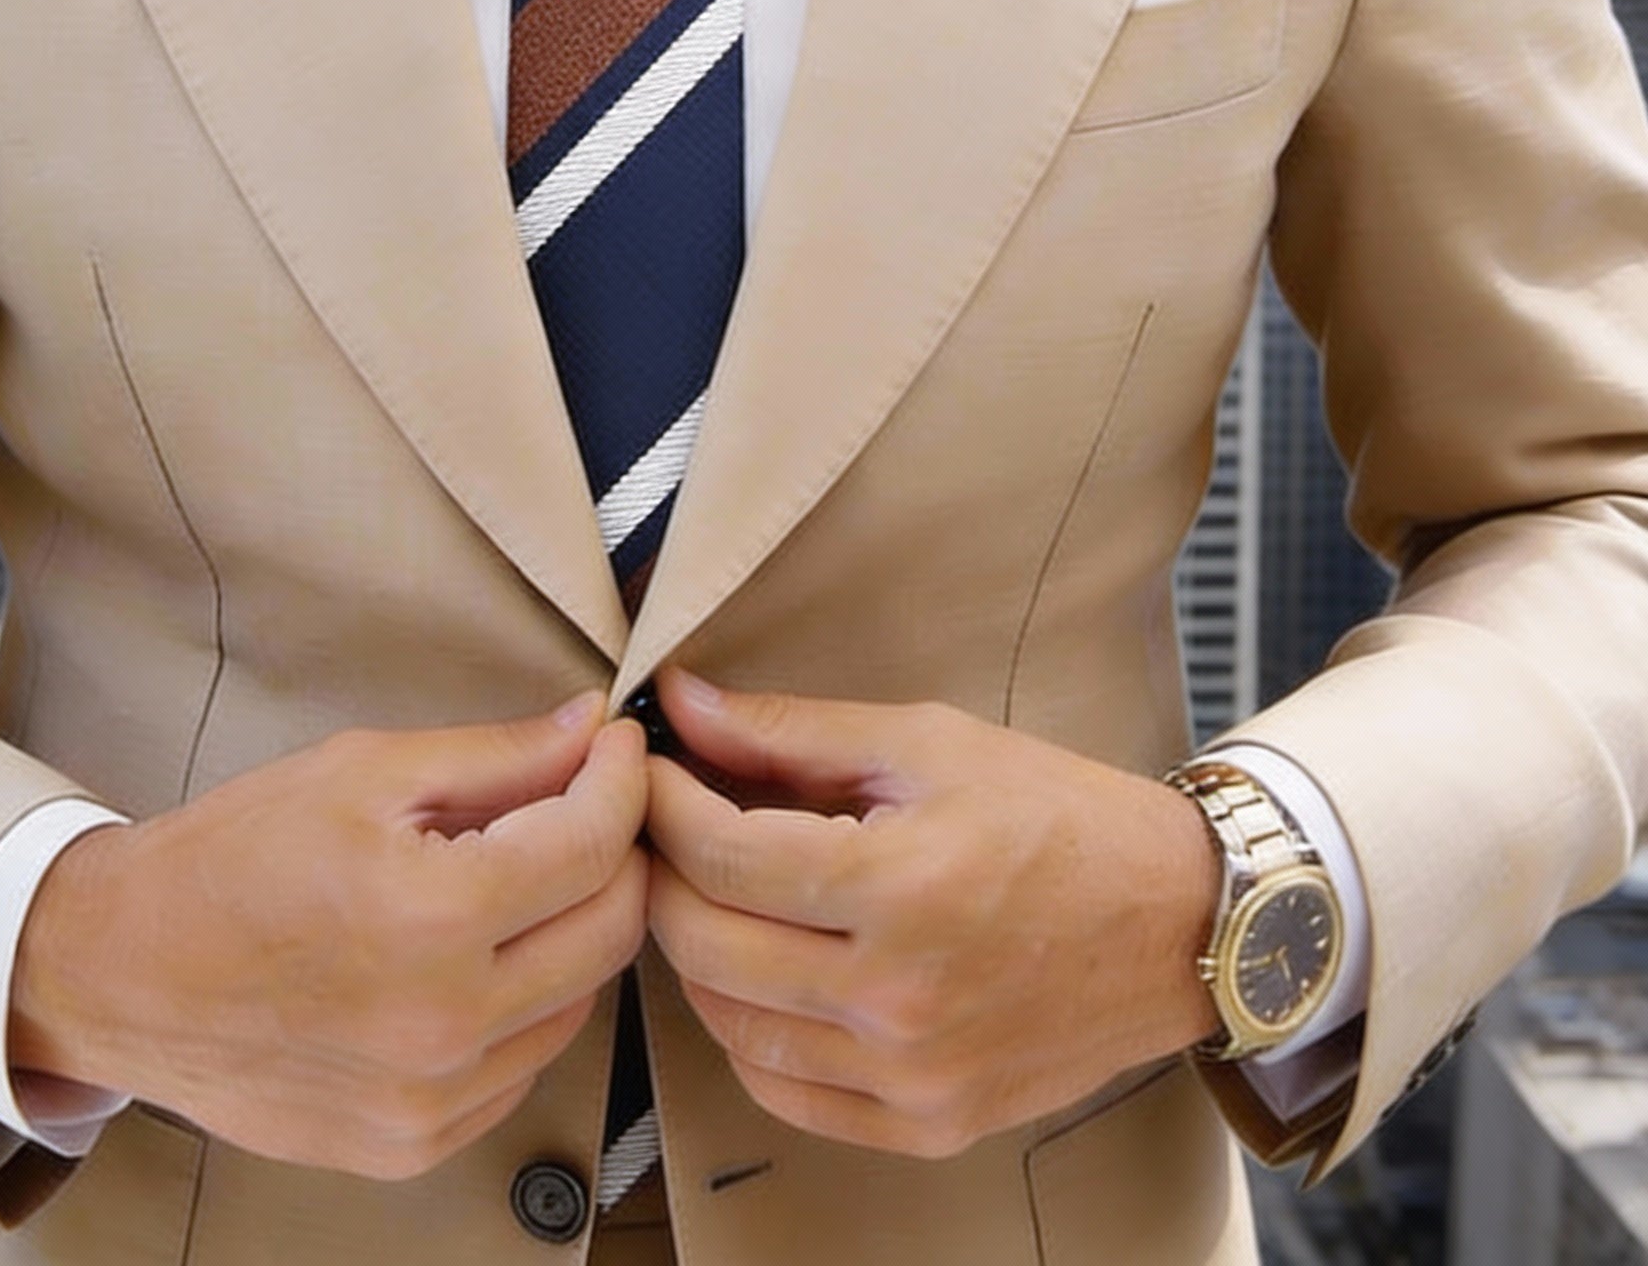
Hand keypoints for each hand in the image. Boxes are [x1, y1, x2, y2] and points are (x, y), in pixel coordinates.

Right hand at [9, 696, 648, 1179]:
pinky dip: (525, 1004)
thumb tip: (589, 728)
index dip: (622, 780)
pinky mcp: (412, 1145)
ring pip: (579, 1001)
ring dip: (572, 930)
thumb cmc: (231, 859)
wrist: (122, 973)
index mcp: (431, 916)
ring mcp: (430, 1100)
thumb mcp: (363, 771)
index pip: (594, 844)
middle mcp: (444, 1024)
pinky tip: (475, 956)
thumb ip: (496, 755)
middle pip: (611, 930)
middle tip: (585, 803)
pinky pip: (522, 1065)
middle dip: (617, 852)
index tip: (616, 748)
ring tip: (517, 878)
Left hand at [644, 668, 1219, 1159]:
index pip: (721, 855)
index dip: (664, 804)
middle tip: (664, 825)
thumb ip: (791, 730)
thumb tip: (682, 703)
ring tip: (709, 891)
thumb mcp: (927, 743)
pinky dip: (747, 1033)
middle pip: (706, 943)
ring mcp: (913, 1075)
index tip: (650, 769)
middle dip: (662, 872)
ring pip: (729, 1025)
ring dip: (695, 952)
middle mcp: (901, 997)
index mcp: (902, 887)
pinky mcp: (927, 1123)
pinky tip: (759, 973)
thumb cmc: (1058, 816)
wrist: (1177, 923)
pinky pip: (784, 1093)